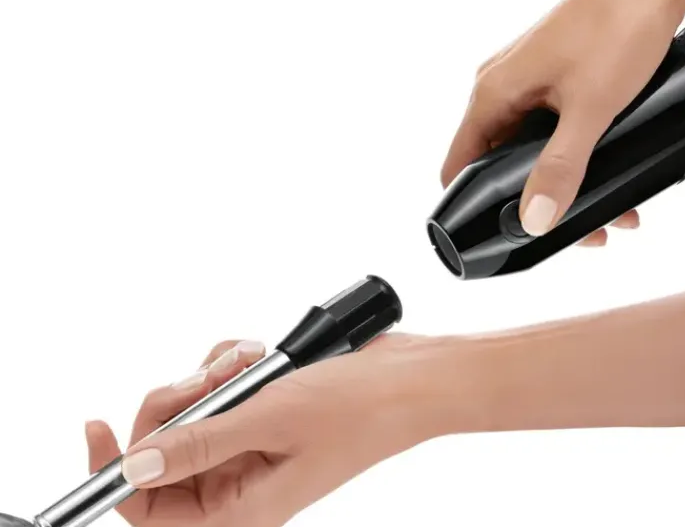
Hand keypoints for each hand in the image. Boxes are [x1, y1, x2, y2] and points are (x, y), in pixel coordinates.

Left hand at [86, 334, 449, 526]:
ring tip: (246, 363)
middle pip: (166, 449)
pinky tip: (257, 356)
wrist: (408, 378)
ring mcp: (251, 442)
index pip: (150, 507)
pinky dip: (230, 365)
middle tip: (206, 380)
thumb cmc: (359, 410)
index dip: (116, 470)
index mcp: (241, 507)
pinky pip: (221, 386)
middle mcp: (241, 480)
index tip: (98, 427)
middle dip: (176, 403)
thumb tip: (136, 463)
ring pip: (193, 410)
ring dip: (209, 377)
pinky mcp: (262, 410)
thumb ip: (200, 444)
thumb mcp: (271, 422)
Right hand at [441, 0, 684, 245]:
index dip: (473, 203)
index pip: (459, 163)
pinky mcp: (553, 76)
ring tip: (609, 209)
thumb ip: (560, 169)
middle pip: (498, 162)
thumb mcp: (590, 110)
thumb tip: (533, 218)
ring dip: (562, 181)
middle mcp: (502, 86)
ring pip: (530, 148)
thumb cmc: (617, 23)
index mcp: (492, 92)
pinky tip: (607, 169)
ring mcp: (527, 80)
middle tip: (579, 229)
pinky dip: (573, 154)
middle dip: (534, 201)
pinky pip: (550, 128)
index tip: (504, 231)